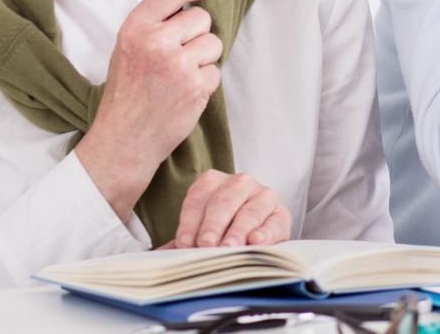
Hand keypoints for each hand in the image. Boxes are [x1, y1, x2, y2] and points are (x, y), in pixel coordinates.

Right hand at [75, 0, 223, 220]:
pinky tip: (185, 93)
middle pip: (201, 18)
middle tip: (179, 56)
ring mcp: (178, 65)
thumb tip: (187, 4)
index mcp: (135, 29)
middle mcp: (156, 43)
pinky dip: (205, 82)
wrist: (124, 139)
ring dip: (203, 59)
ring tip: (180, 76)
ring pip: (213, 43)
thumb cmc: (126, 94)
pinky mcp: (196, 87)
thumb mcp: (127, 49)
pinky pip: (216, 71)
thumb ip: (153, 24)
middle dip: (197, 34)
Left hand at [171, 169, 291, 247]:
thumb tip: (157, 257)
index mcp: (212, 182)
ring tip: (228, 247)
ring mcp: (263, 195)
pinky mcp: (281, 213)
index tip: (184, 243)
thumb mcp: (198, 231)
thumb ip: (182, 240)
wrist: (253, 233)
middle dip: (213, 225)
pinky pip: (274, 222)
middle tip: (205, 244)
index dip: (190, 222)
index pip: (198, 199)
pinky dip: (265, 232)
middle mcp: (239, 183)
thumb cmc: (219, 231)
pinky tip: (255, 241)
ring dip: (237, 230)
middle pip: (224, 202)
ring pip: (249, 210)